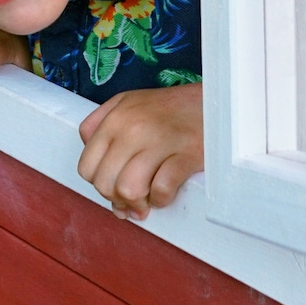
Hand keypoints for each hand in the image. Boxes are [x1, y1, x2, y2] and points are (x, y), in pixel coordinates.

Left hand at [76, 84, 203, 220]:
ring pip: (128, 189)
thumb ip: (101, 128)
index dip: (98, 184)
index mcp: (115, 117)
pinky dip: (161, 200)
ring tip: (148, 201)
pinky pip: (160, 190)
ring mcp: (159, 140)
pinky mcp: (185, 155)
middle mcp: (132, 127)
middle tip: (133, 200)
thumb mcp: (129, 104)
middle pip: (104, 183)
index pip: (86, 166)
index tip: (114, 187)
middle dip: (117, 199)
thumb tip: (94, 170)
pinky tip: (166, 194)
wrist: (218, 100)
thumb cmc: (173, 108)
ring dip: (138, 204)